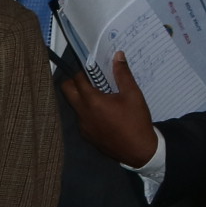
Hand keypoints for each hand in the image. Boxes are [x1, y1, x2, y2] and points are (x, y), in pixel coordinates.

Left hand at [60, 50, 159, 167]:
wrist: (139, 151)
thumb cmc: (136, 121)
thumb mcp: (133, 94)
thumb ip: (123, 74)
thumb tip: (118, 55)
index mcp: (92, 101)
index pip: (77, 79)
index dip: (83, 71)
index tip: (91, 68)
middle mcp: (82, 113)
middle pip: (66, 90)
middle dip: (74, 82)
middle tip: (90, 80)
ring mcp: (82, 126)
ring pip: (74, 106)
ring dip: (82, 98)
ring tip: (101, 97)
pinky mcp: (86, 136)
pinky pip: (81, 119)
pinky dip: (87, 112)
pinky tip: (104, 114)